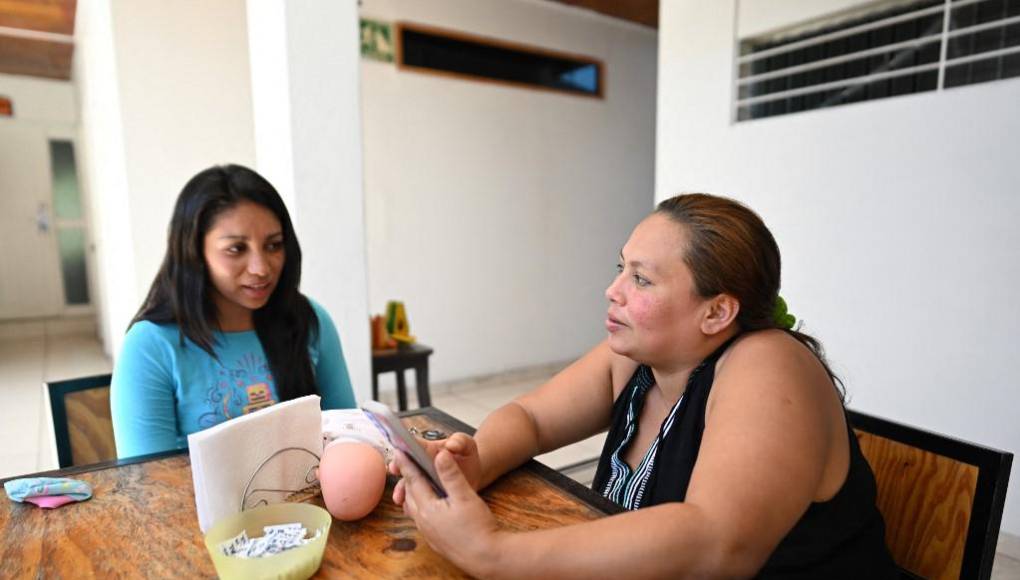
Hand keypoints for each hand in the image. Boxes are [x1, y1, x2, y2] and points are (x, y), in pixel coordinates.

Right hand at [390, 432, 482, 504]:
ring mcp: (422, 479)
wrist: (473, 474)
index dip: (405, 448)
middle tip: (394, 472)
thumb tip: (451, 445)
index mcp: (428, 448)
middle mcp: (421, 463)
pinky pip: (415, 498)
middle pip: (405, 465)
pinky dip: (410, 504)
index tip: (399, 453)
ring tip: (399, 497)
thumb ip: (460, 441)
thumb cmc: (467, 456)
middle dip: (399, 468)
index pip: (412, 445)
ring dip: (402, 489)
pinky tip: (409, 510)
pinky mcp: (425, 493)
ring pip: (407, 483)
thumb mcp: (467, 445)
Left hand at [391, 448, 502, 576]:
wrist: (487, 557)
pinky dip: (421, 507)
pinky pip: (421, 519)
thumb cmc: (478, 528)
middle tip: (405, 463)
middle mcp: (424, 521)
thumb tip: (440, 454)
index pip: (413, 480)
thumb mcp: (466, 496)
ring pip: (415, 508)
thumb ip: (451, 475)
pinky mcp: (436, 540)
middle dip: (408, 478)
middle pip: (411, 494)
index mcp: (428, 508)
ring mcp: (429, 532)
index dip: (406, 464)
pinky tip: (428, 506)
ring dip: (413, 493)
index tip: (399, 451)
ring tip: (414, 482)